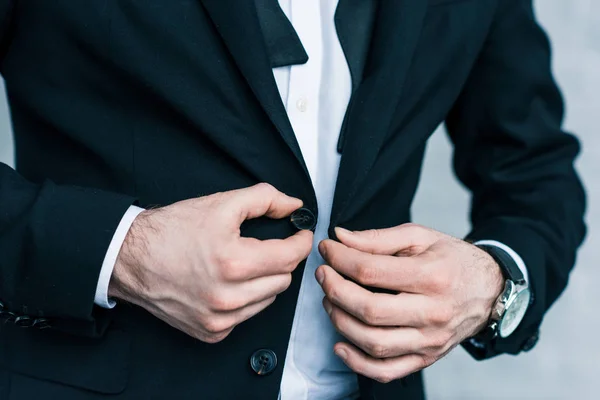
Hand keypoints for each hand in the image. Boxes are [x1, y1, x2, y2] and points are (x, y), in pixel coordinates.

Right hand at [110, 183, 312, 342]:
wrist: (130, 258)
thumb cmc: (171, 231)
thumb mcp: (220, 204)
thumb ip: (264, 199)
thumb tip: (293, 205)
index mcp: (233, 263)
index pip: (290, 257)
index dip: (301, 242)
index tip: (300, 234)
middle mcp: (228, 298)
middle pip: (283, 279)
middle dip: (281, 259)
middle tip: (268, 245)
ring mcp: (219, 319)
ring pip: (268, 300)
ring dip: (265, 281)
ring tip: (244, 264)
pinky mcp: (211, 332)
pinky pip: (247, 316)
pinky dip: (246, 300)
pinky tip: (229, 284)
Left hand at [316, 224, 503, 382]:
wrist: (489, 289)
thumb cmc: (452, 260)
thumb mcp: (420, 236)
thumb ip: (379, 237)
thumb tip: (340, 238)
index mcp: (432, 276)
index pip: (371, 271)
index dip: (340, 259)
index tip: (326, 249)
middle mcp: (433, 312)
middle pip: (369, 309)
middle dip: (335, 290)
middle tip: (324, 274)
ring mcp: (430, 340)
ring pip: (374, 342)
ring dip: (340, 322)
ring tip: (330, 301)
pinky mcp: (426, 358)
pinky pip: (387, 372)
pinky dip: (358, 363)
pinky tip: (341, 345)